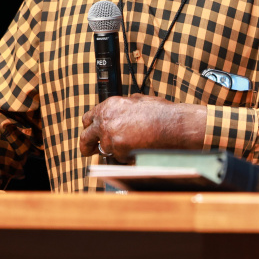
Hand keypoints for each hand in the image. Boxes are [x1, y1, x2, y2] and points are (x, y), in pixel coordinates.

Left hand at [79, 94, 205, 158]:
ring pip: (104, 149)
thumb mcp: (139, 100)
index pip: (88, 119)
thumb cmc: (160, 112)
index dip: (90, 128)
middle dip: (87, 146)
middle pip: (85, 137)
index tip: (91, 134)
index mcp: (109, 106)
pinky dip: (126, 156)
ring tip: (133, 145)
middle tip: (89, 151)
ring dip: (114, 150)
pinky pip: (118, 157)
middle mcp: (105, 120)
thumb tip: (124, 108)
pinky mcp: (117, 149)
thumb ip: (125, 105)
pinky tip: (139, 148)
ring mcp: (109, 136)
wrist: (172, 124)